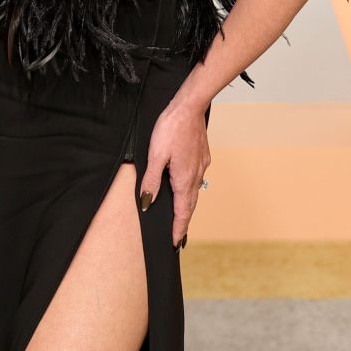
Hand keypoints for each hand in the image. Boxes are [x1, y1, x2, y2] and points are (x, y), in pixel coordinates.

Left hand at [139, 97, 210, 247]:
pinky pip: (197, 179)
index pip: (182, 212)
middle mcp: (195, 175)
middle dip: (184, 222)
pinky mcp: (203, 156)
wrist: (189, 107)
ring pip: (194, 192)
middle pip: (190, 205)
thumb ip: (151, 180)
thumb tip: (147, 202)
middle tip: (179, 237)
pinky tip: (186, 187)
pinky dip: (190, 190)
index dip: (178, 229)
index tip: (176, 243)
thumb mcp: (155, 155)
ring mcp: (201, 166)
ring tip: (182, 217)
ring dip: (187, 206)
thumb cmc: (171, 128)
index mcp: (183, 179)